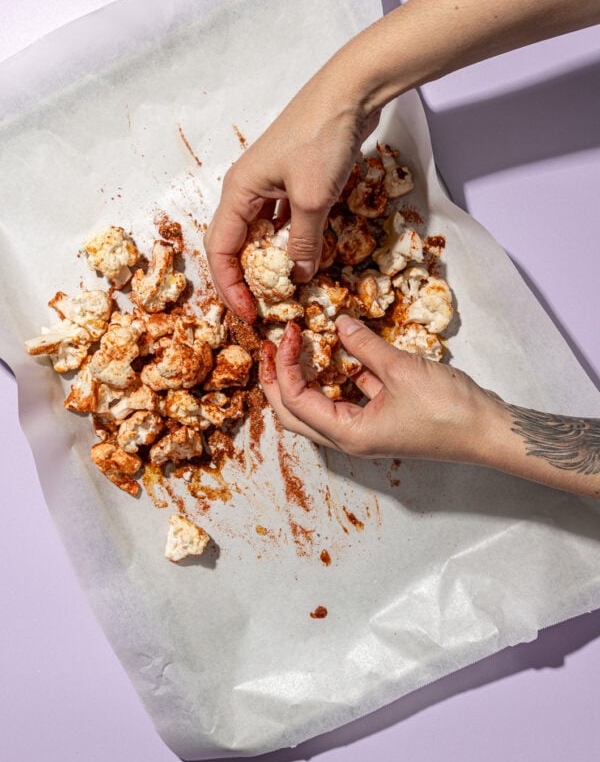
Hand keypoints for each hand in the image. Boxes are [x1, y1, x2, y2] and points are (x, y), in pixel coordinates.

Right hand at [204, 60, 380, 321]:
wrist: (350, 92)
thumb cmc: (322, 140)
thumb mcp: (313, 199)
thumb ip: (302, 243)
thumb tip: (296, 276)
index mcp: (238, 192)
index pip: (220, 250)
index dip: (231, 286)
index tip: (251, 314)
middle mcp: (246, 189)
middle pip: (235, 243)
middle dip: (245, 278)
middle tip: (264, 307)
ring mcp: (269, 182)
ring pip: (259, 232)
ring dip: (268, 261)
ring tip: (282, 289)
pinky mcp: (292, 178)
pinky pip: (281, 219)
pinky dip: (288, 240)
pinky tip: (302, 256)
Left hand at [260, 314, 496, 463]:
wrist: (489, 431)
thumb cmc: (448, 410)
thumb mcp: (402, 370)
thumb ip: (365, 346)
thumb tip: (340, 323)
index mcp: (348, 435)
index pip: (295, 401)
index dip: (285, 365)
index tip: (290, 332)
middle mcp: (350, 438)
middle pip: (295, 414)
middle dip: (277, 381)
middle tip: (272, 348)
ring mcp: (365, 430)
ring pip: (318, 407)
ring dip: (304, 379)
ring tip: (297, 347)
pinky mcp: (382, 418)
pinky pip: (348, 397)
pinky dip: (338, 375)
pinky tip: (340, 349)